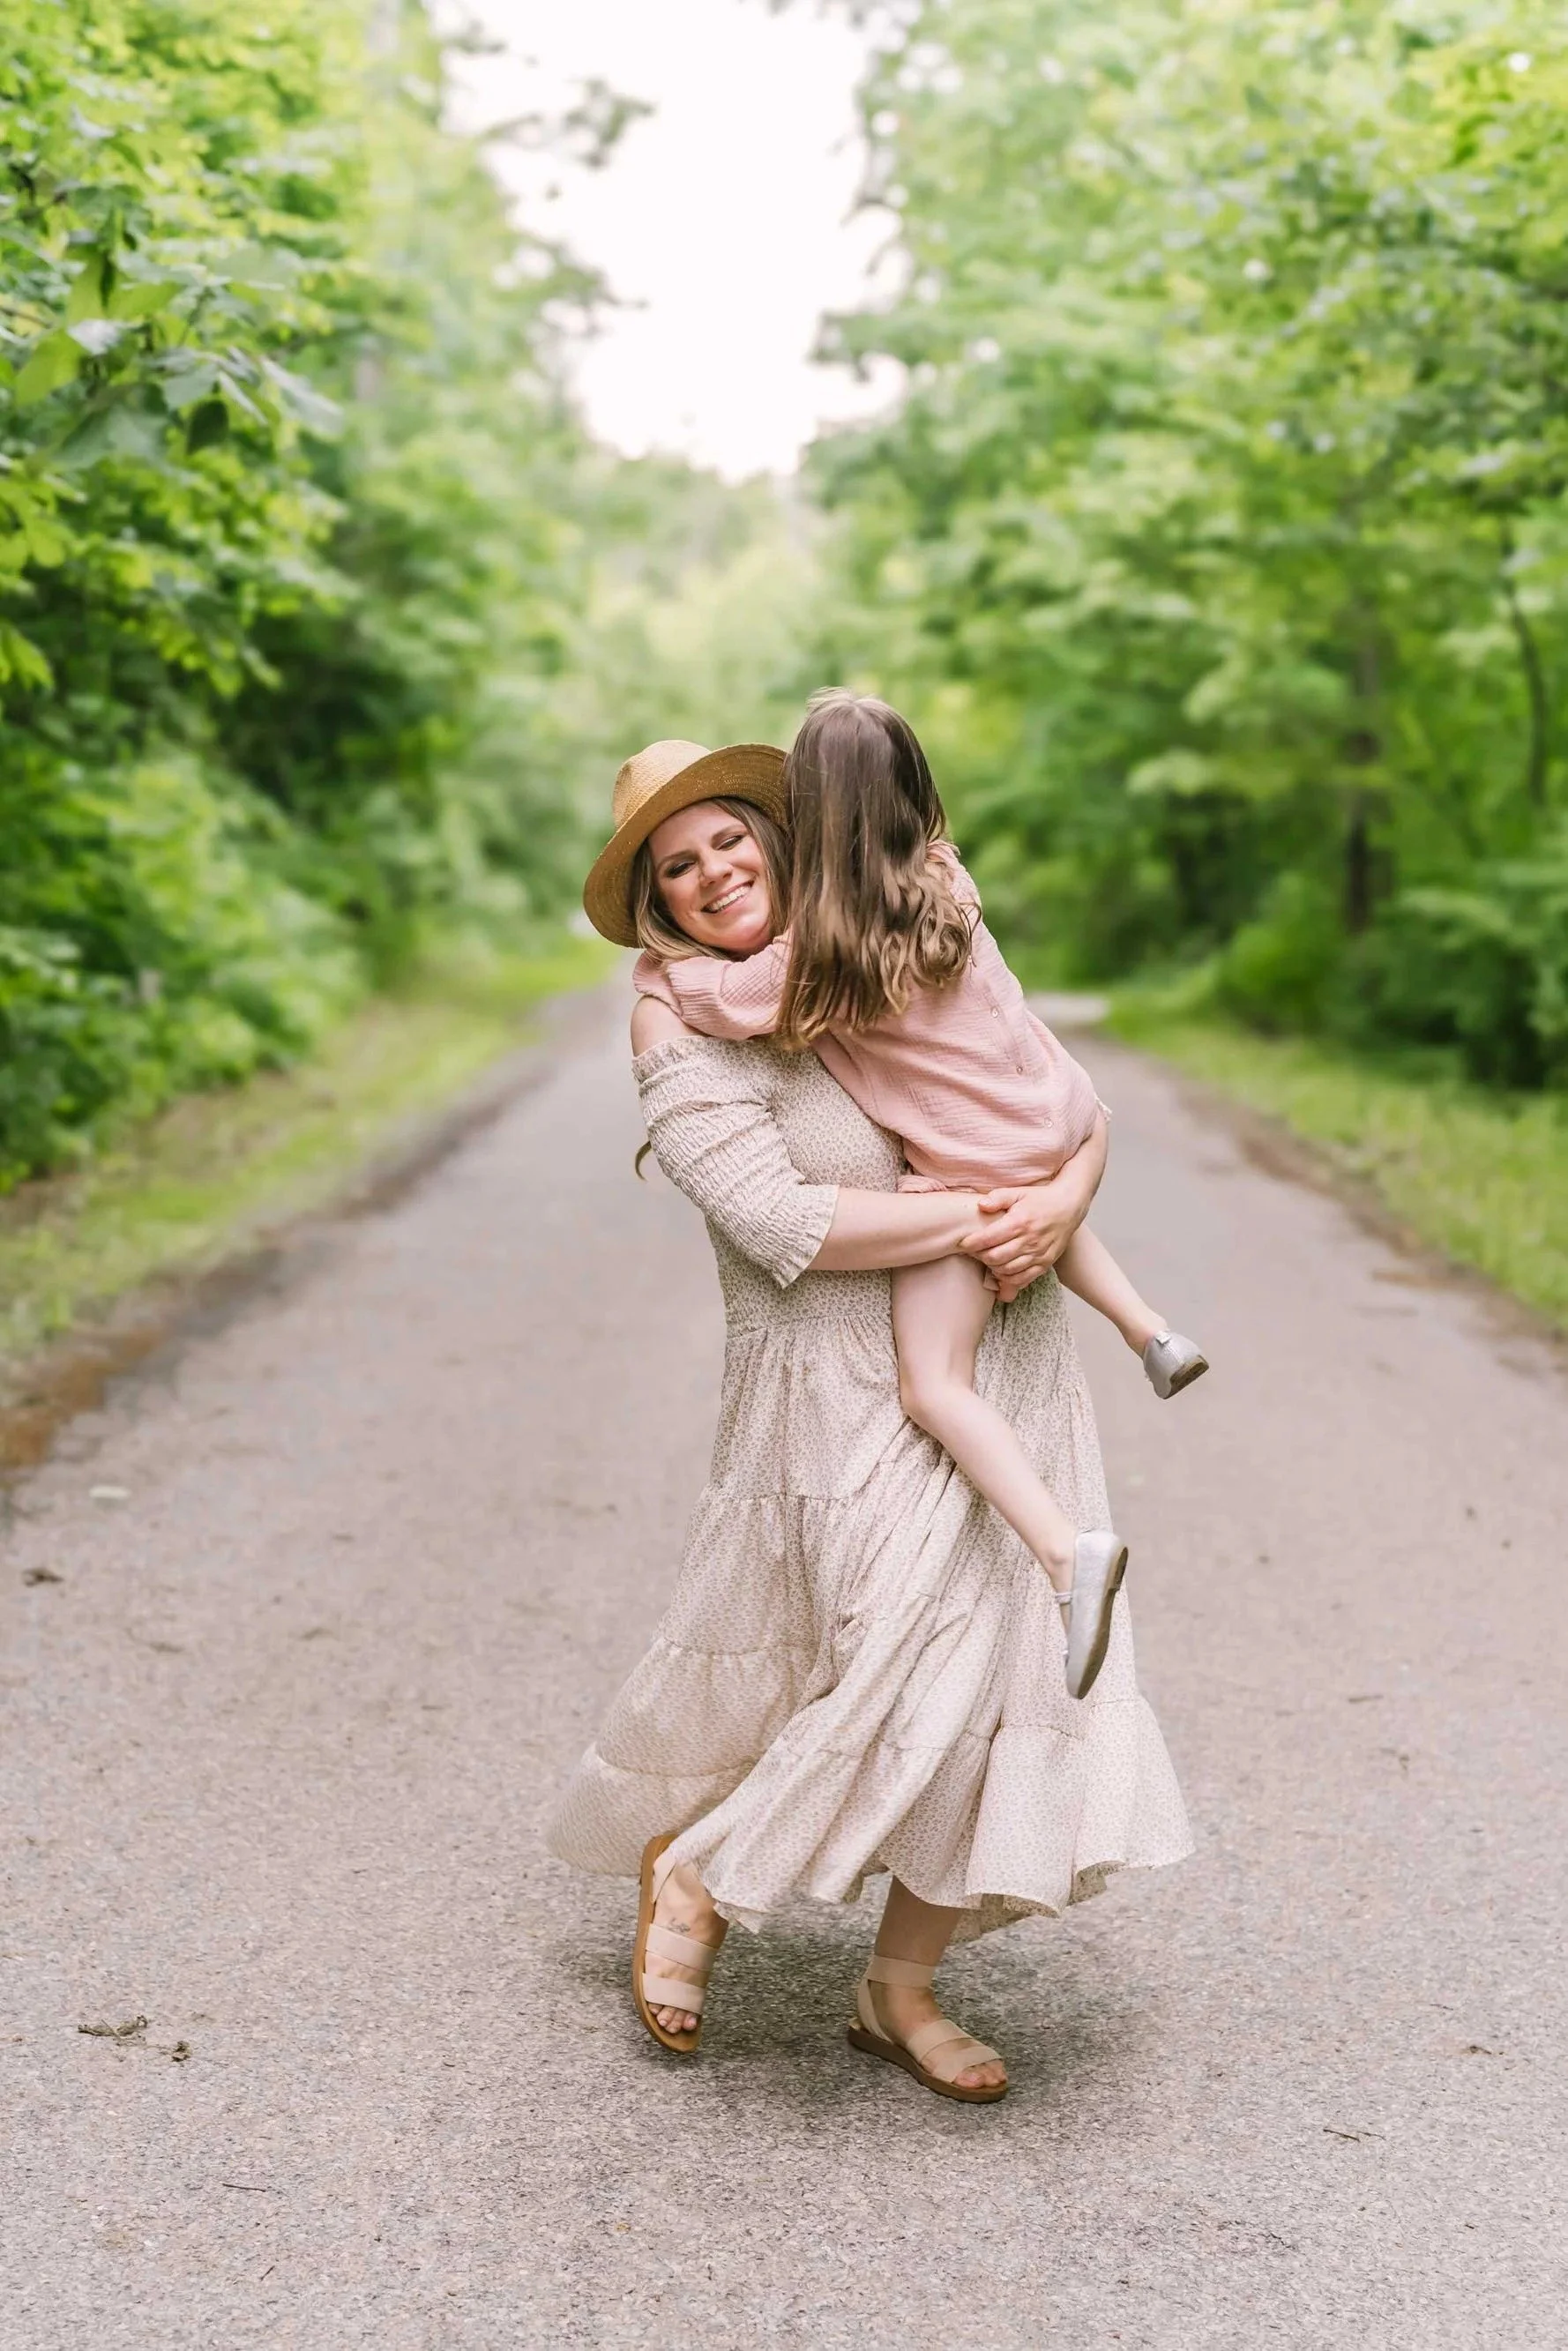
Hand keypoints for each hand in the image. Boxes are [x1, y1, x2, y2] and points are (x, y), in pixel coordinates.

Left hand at [961, 1177, 1088, 1301]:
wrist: (1068, 1207)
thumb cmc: (1039, 1199)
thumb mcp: (1018, 1192)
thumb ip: (998, 1197)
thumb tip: (980, 1205)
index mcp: (1019, 1222)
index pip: (988, 1239)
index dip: (971, 1243)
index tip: (963, 1243)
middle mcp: (1029, 1240)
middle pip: (995, 1258)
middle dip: (980, 1256)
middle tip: (975, 1251)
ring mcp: (1038, 1254)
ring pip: (1007, 1271)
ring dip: (993, 1267)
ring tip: (988, 1258)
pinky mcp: (1044, 1264)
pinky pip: (1022, 1279)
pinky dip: (1008, 1279)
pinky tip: (1002, 1270)